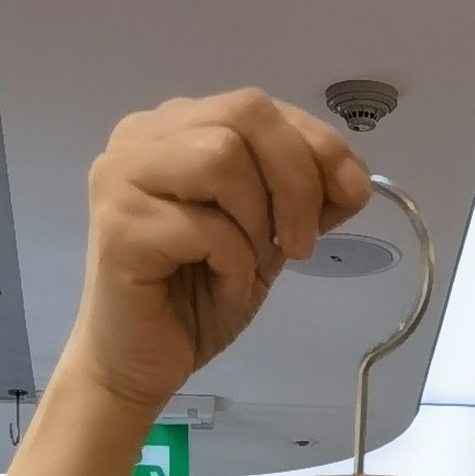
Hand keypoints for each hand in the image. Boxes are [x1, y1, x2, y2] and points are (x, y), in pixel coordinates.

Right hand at [59, 91, 372, 417]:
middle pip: (245, 114)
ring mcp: (123, 175)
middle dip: (295, 178)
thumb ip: (301, 201)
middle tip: (301, 244)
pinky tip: (223, 287)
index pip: (258, 107)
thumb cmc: (192, 303)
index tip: (353, 193)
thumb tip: (355, 180)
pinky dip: (233, 262)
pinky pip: (205, 225)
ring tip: (250, 265)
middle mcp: (142, 135)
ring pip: (222, 156)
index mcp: (175, 127)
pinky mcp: (120, 226)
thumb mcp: (264, 242)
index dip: (316, 143)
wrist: (136, 368)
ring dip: (258, 219)